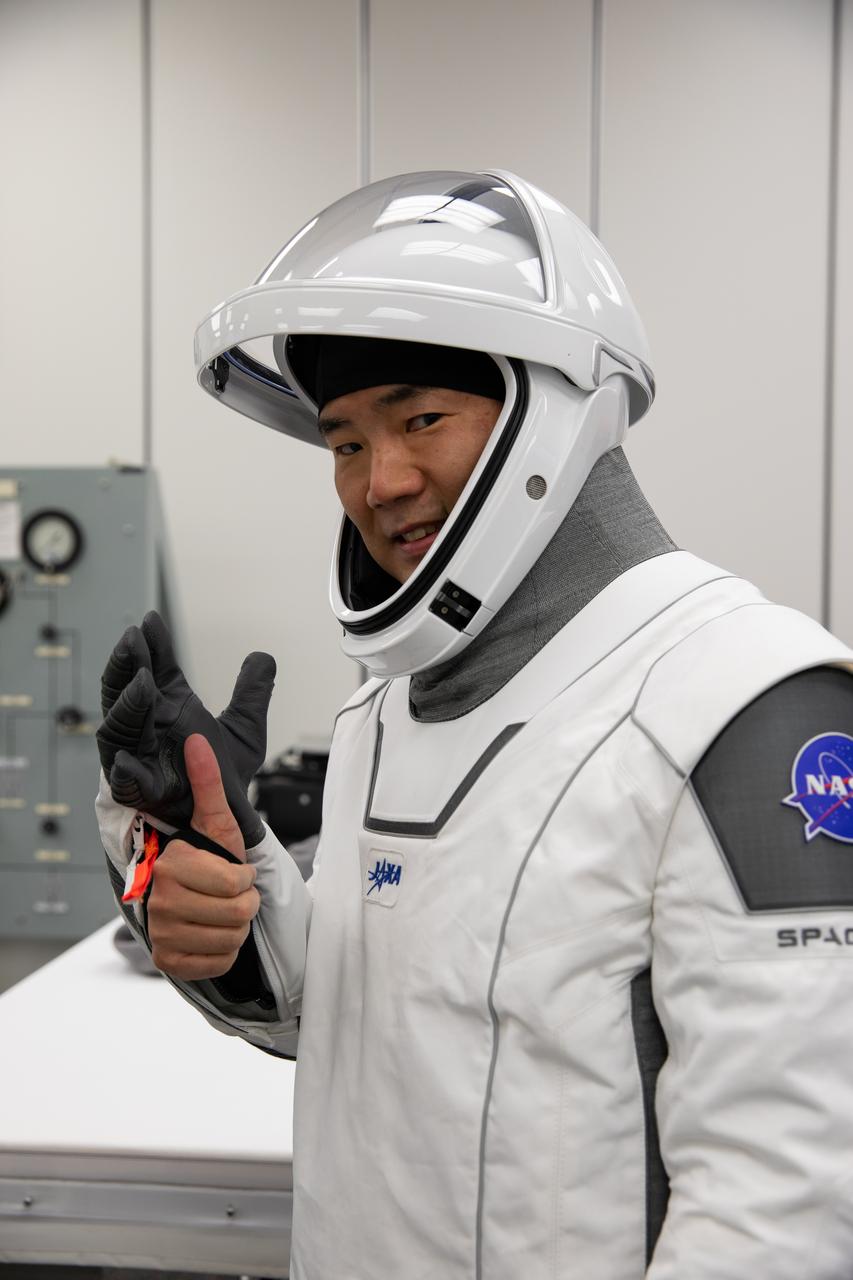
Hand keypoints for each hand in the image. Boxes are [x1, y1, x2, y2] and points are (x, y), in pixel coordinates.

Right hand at [96, 611, 274, 845]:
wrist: (227, 821)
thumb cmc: (223, 776)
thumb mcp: (245, 730)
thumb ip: (252, 694)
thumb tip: (262, 658)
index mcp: (169, 709)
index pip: (154, 670)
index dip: (151, 647)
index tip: (149, 623)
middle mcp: (149, 728)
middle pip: (125, 692)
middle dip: (126, 666)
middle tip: (132, 641)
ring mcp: (140, 757)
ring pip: (120, 729)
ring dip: (127, 706)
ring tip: (141, 683)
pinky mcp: (142, 790)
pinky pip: (125, 780)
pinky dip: (124, 768)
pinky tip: (125, 757)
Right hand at [147, 734, 259, 980]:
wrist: (182, 897)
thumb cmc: (204, 857)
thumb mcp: (214, 821)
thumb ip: (208, 783)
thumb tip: (198, 740)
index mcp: (171, 865)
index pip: (236, 884)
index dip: (244, 878)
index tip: (233, 870)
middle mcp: (159, 902)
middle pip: (238, 913)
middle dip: (244, 902)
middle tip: (230, 893)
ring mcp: (161, 934)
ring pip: (231, 939)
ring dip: (236, 926)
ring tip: (221, 910)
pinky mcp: (167, 962)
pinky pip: (218, 963)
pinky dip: (224, 951)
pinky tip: (212, 933)